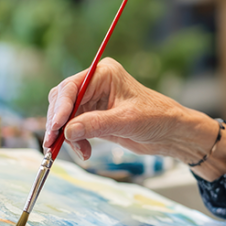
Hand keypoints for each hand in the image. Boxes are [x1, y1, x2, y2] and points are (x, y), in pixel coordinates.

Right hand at [44, 58, 225, 178]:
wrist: (171, 133)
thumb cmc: (157, 118)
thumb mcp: (127, 121)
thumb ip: (97, 124)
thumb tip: (67, 131)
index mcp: (104, 73)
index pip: (71, 87)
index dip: (60, 107)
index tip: (56, 127)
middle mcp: (95, 84)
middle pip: (62, 101)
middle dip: (58, 123)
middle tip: (54, 144)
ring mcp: (93, 101)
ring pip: (65, 117)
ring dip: (67, 136)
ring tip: (81, 151)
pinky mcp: (94, 118)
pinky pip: (73, 129)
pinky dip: (75, 141)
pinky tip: (85, 152)